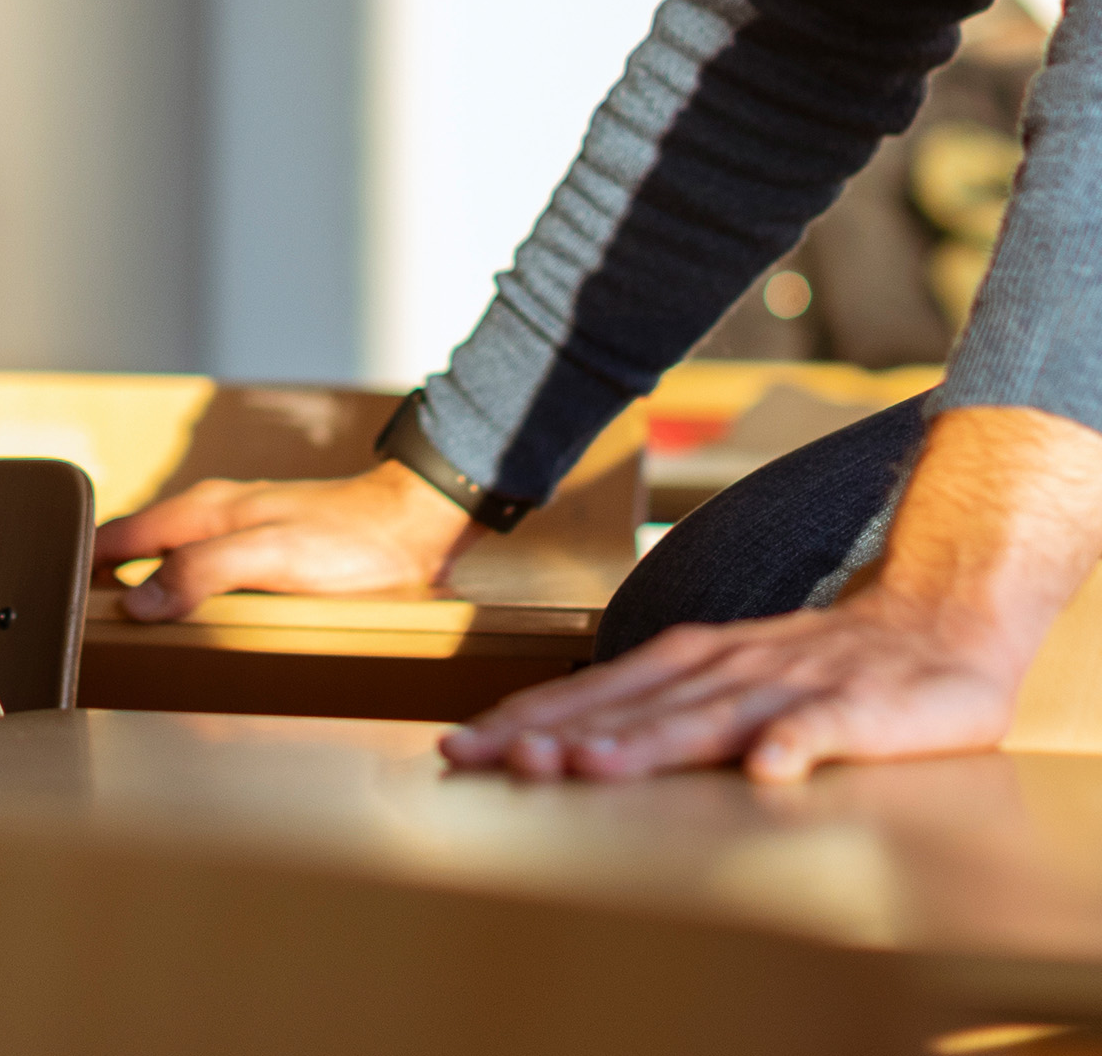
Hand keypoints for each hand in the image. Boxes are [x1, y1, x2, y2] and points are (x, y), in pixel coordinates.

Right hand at [91, 460, 477, 618]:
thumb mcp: (273, 556)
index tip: (60, 611)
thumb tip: (142, 601)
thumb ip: (205, 571)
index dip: (84, 571)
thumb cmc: (352, 542)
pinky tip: (192, 639)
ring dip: (148, 603)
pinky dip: (186, 609)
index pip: (119, 538)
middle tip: (87, 643)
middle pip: (137, 554)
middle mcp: (212, 521)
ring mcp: (236, 540)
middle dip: (107, 590)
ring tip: (130, 650)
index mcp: (203, 511)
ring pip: (169, 570)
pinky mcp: (262, 563)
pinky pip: (204, 585)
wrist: (414, 530)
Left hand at [441, 589, 1025, 784]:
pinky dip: (792, 745)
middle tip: (493, 759)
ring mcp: (787, 685)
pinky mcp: (856, 709)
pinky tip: (768, 771)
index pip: (591, 693)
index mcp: (688, 662)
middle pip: (629, 706)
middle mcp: (724, 668)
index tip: (460, 747)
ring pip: (707, 717)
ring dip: (649, 742)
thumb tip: (570, 743)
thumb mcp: (727, 682)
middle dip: (558, 734)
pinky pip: (821, 728)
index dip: (526, 720)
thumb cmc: (818, 667)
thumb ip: (661, 711)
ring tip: (592, 766)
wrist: (935, 622)